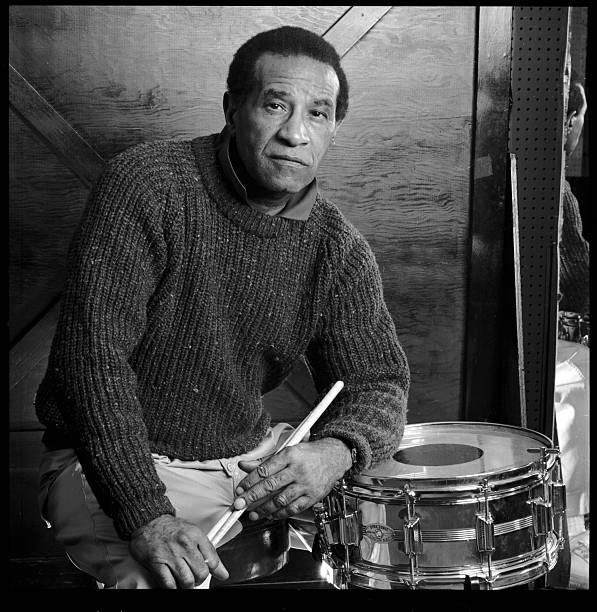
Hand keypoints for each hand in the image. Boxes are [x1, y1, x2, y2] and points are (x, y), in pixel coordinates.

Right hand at [129, 514, 228, 587]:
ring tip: (184, 580)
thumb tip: (222, 572)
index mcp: (196, 535)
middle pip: (201, 573)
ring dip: (187, 585)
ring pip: (187, 581)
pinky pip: (169, 584)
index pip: (213, 561)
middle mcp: (185, 544)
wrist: (149, 521)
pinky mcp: (157, 563)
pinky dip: (173, 587)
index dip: (213, 571)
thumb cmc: (171, 528)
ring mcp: (171, 554)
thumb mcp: (194, 533)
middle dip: (199, 580)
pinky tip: (174, 582)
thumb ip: (209, 552)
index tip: (210, 573)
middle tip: (195, 577)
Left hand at [234, 437, 352, 520]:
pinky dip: (280, 513)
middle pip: (270, 485)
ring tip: (253, 514)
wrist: (335, 457)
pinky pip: (293, 508)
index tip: (240, 489)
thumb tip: (243, 464)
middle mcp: (298, 469)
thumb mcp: (287, 451)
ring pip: (281, 500)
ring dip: (264, 509)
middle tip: (239, 504)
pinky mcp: (313, 496)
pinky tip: (271, 514)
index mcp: (290, 454)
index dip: (249, 481)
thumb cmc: (309, 454)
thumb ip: (265, 461)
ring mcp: (306, 484)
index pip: (265, 469)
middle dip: (252, 497)